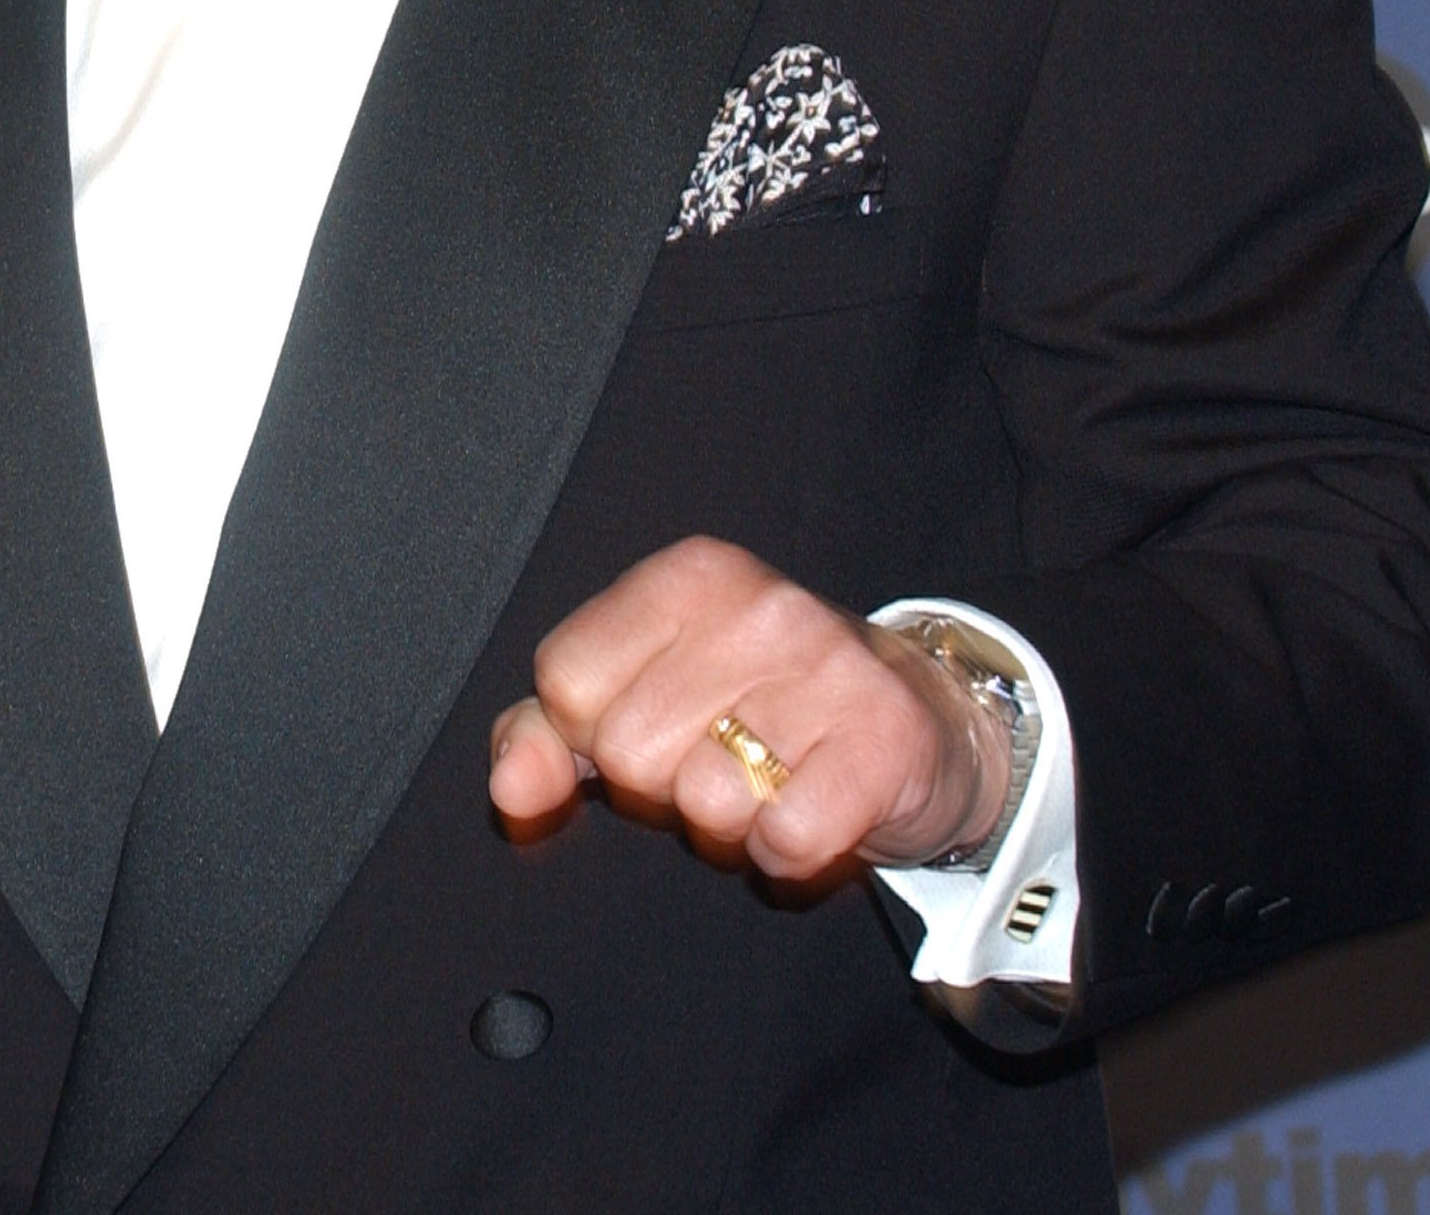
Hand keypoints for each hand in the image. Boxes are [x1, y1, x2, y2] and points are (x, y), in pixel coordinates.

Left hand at [485, 537, 1010, 880]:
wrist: (918, 723)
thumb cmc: (756, 708)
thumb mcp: (640, 695)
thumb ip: (546, 732)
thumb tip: (511, 793)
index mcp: (687, 577)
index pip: (566, 682)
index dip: (595, 734)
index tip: (655, 726)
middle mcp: (759, 606)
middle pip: (628, 751)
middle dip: (663, 785)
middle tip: (723, 759)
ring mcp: (829, 666)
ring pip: (705, 802)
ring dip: (730, 823)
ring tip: (770, 782)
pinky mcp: (885, 739)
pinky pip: (786, 839)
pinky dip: (789, 851)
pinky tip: (812, 810)